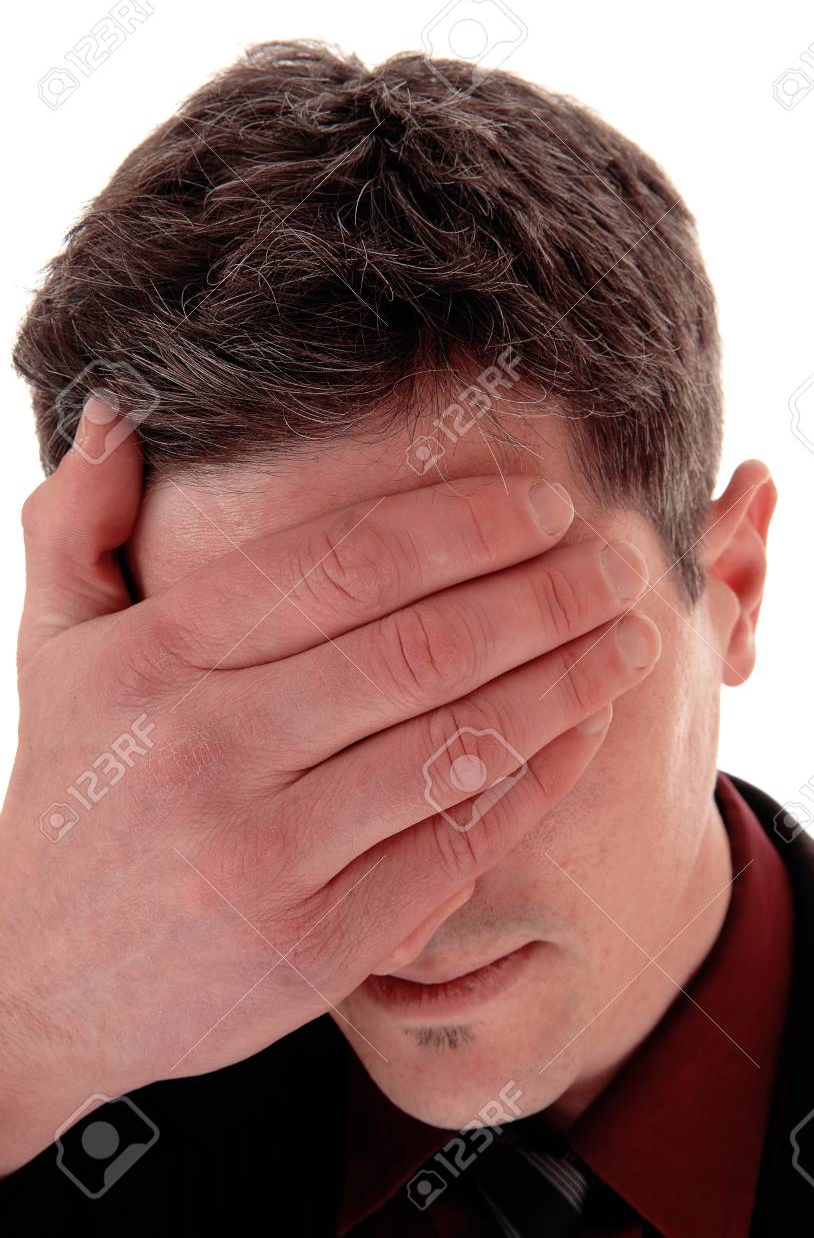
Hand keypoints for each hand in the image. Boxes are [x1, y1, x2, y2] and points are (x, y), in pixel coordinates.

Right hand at [0, 400, 659, 1172]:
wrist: (38, 987)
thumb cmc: (68, 800)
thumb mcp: (50, 655)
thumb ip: (74, 527)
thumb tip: (118, 412)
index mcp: (153, 664)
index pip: (339, 565)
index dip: (462, 525)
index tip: (545, 506)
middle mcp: (207, 754)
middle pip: (419, 648)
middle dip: (544, 597)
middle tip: (620, 566)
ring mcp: (264, 858)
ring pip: (452, 746)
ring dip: (562, 685)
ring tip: (628, 642)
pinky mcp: (312, 945)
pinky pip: (451, 847)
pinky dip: (532, 786)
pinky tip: (582, 738)